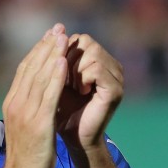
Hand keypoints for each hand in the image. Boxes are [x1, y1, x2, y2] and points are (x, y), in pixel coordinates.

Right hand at [1, 24, 68, 167]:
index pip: (24, 70)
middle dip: (45, 46)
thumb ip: (29, 107)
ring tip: (63, 38)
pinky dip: (55, 77)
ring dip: (52, 55)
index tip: (49, 37)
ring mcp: (26, 113)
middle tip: (58, 29)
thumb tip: (37, 93)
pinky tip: (64, 62)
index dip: (37, 51)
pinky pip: (48, 95)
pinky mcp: (38, 124)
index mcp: (13, 103)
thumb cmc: (27, 155)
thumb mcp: (25, 126)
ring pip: (39, 77)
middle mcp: (17, 104)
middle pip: (31, 68)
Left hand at [57, 33, 123, 150]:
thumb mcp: (57, 79)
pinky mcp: (116, 89)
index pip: (80, 38)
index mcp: (99, 61)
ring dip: (75, 69)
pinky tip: (80, 91)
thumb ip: (57, 57)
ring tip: (73, 87)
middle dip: (68, 59)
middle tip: (65, 81)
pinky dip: (83, 77)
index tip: (57, 73)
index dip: (63, 52)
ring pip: (92, 52)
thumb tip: (51, 30)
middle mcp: (111, 65)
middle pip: (86, 41)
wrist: (73, 137)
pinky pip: (96, 68)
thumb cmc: (63, 110)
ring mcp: (116, 77)